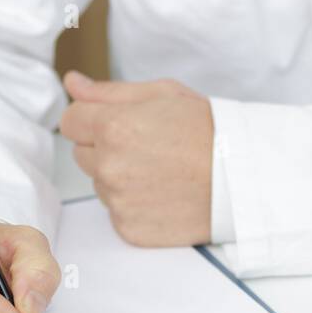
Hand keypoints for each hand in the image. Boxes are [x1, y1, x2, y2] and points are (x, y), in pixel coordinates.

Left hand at [59, 72, 213, 246]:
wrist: (242, 178)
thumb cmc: (208, 131)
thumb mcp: (163, 94)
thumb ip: (109, 91)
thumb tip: (72, 83)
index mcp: (114, 126)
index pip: (69, 121)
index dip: (90, 118)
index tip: (116, 121)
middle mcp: (109, 166)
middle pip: (82, 154)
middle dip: (104, 147)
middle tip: (147, 144)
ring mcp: (118, 201)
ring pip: (100, 183)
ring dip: (119, 176)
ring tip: (160, 169)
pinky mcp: (129, 229)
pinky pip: (116, 212)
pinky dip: (133, 204)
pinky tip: (162, 193)